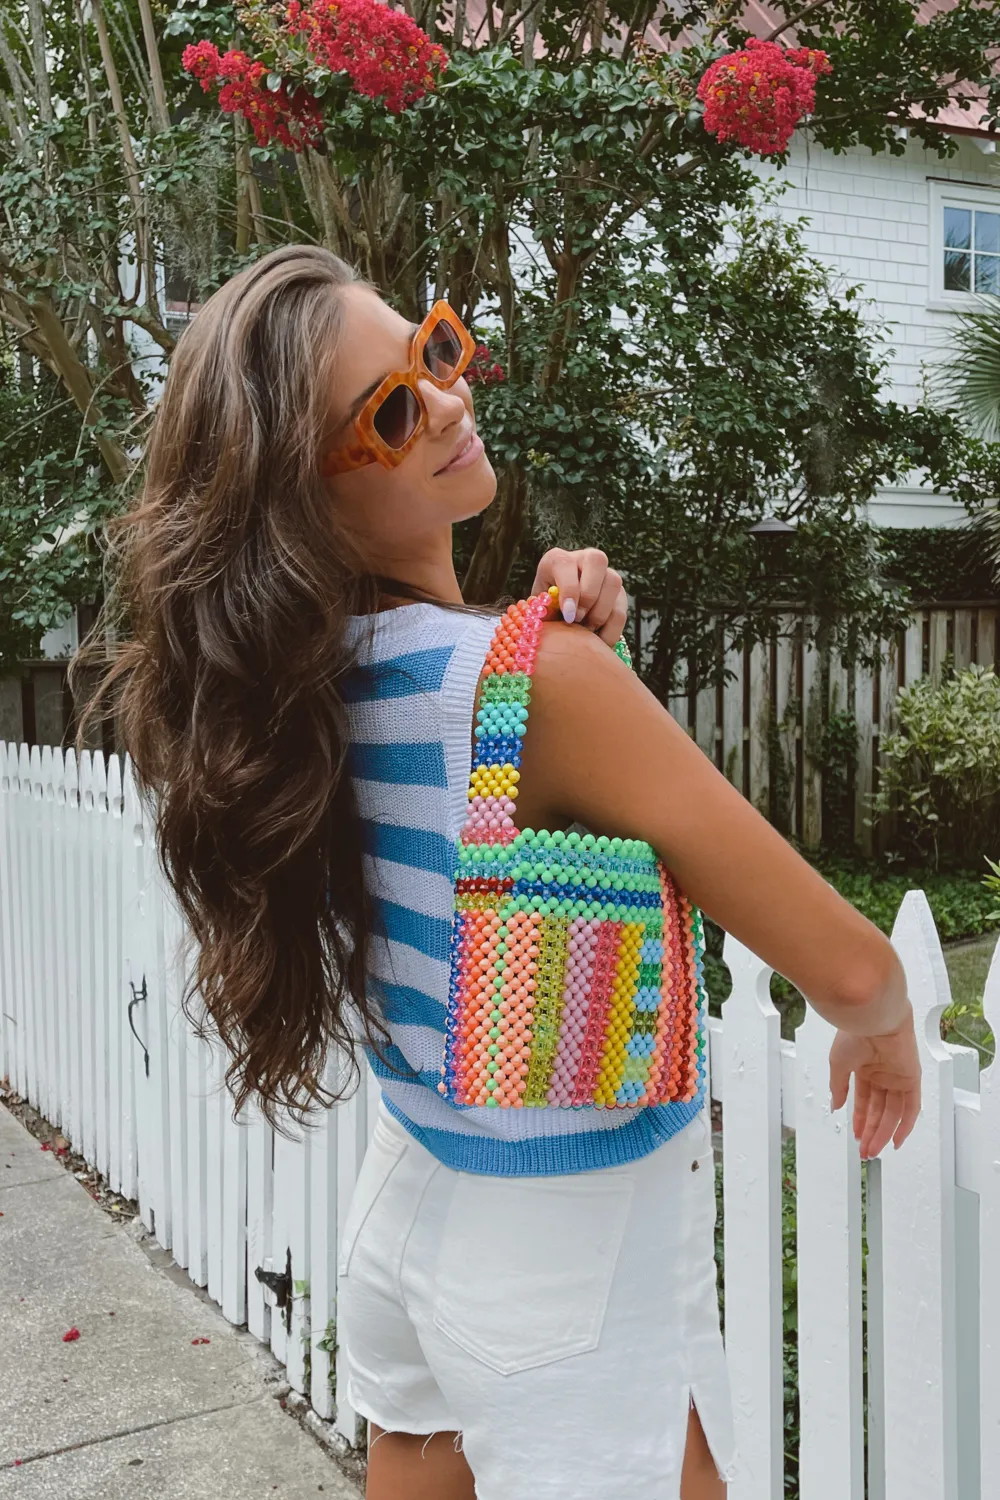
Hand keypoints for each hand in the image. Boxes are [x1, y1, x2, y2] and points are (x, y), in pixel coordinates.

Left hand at [530, 547, 627, 645]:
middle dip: (588, 596)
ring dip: (601, 612)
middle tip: (577, 620)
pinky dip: (611, 629)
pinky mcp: (619, 593)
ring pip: (614, 583)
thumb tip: (549, 617)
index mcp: (558, 560)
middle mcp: (584, 559)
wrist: (561, 620)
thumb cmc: (546, 612)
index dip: (569, 590)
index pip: (565, 564)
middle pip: (597, 561)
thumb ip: (543, 610)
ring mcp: (606, 573)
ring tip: (586, 631)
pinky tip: (599, 641)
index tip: (568, 615)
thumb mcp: (539, 610)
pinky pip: (622, 609)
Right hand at [829, 1015, 921, 1157]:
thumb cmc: (854, 1033)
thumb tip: (836, 1105)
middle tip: (865, 1151)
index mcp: (864, 1068)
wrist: (873, 1018)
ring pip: (893, 1113)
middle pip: (879, 1111)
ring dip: (883, 1132)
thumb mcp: (838, 1064)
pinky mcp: (911, 1078)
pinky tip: (896, 1140)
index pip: (864, 1101)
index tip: (856, 1136)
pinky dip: (905, 1125)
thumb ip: (838, 1087)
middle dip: (871, 1132)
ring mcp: (898, 1077)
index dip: (859, 1120)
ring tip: (874, 1150)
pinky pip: (912, 1107)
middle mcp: (882, 1074)